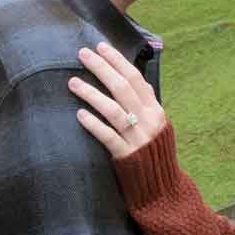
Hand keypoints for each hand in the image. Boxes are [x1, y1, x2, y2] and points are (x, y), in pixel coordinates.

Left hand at [70, 42, 167, 158]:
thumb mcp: (156, 124)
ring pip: (113, 110)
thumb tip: (135, 80)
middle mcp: (148, 120)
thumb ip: (145, 104)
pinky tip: (79, 115)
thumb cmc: (153, 152)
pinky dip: (94, 125)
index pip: (135, 78)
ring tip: (72, 82)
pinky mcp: (127, 156)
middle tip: (82, 54)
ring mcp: (138, 138)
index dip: (117, 61)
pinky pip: (109, 137)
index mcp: (155, 109)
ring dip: (91, 93)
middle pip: (123, 88)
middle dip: (101, 68)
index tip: (100, 46)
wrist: (162, 188)